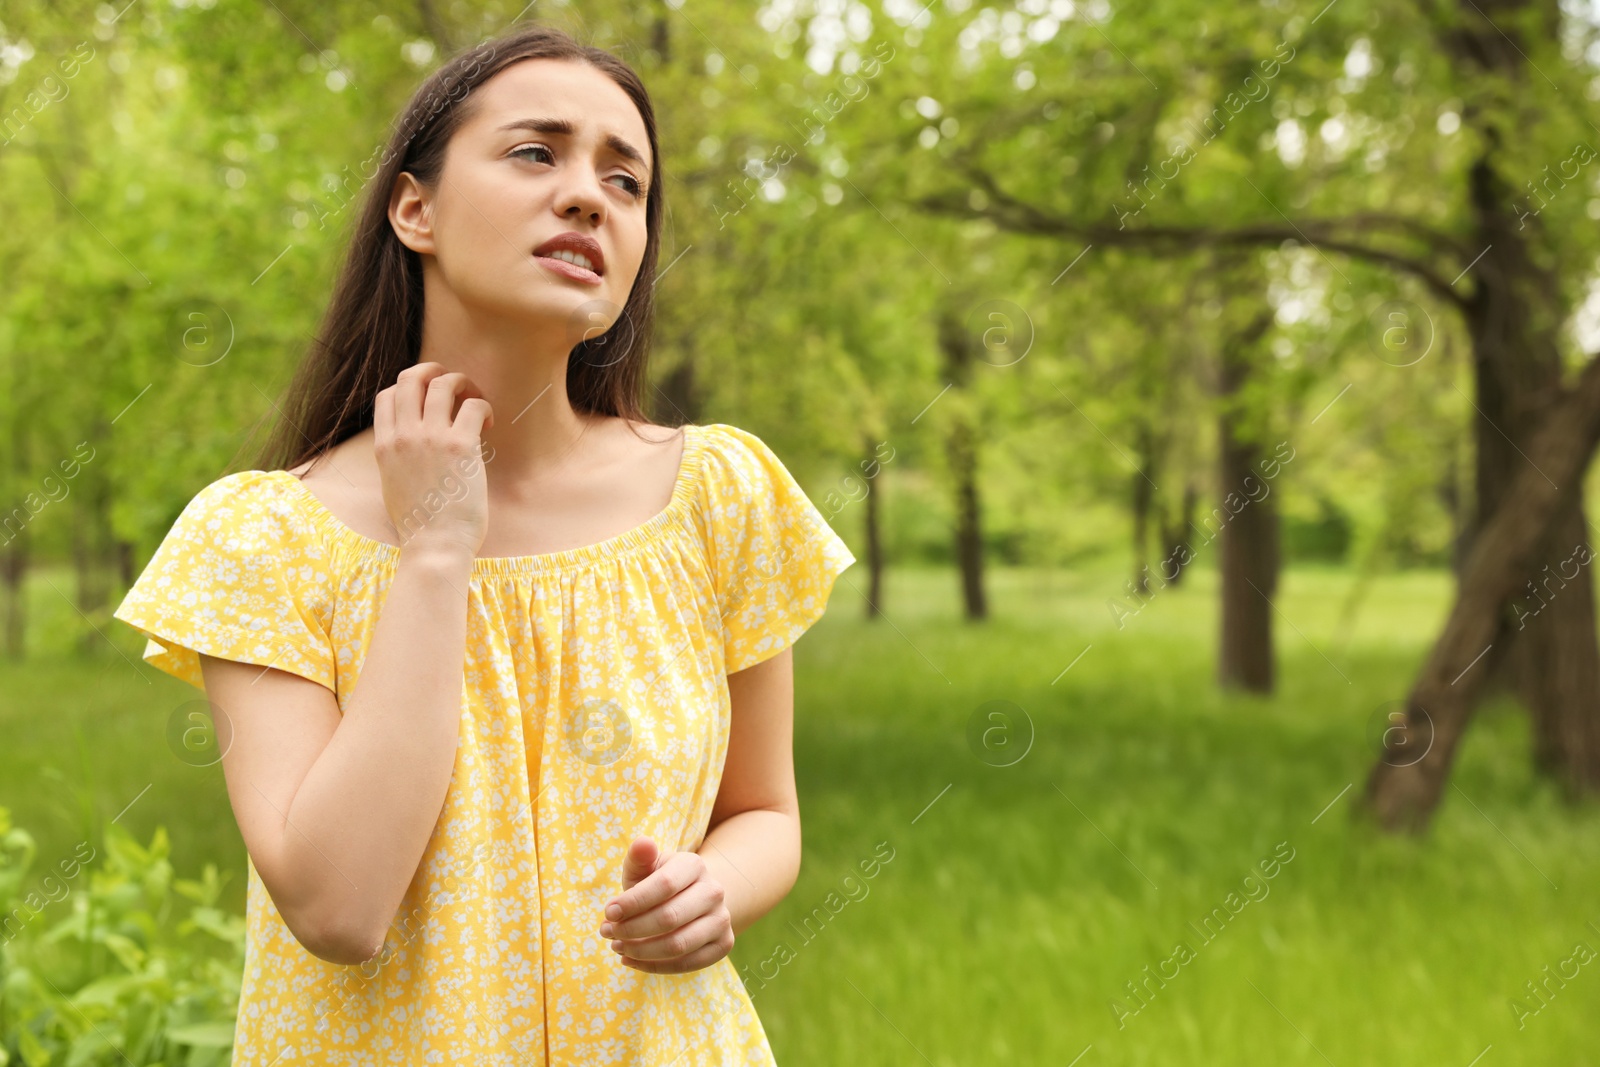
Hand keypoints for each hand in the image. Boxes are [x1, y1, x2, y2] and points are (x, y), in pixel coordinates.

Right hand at [373, 361, 494, 557]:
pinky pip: (474, 406)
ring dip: (463, 383)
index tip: (429, 400)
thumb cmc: (421, 525)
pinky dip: (484, 407)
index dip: (410, 388)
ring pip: (442, 383)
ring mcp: (430, 438)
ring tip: (475, 399)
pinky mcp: (460, 446)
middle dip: (434, 371)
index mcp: (385, 446)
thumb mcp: (393, 486)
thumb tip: (415, 447)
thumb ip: (398, 460)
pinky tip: (489, 425)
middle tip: (454, 385)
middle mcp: (404, 436)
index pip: (387, 395)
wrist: (435, 546)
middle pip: (411, 377)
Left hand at [600, 836, 733, 973]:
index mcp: (694, 866)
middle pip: (669, 918)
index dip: (633, 902)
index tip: (608, 912)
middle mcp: (714, 891)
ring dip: (640, 951)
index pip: (664, 885)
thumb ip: (639, 857)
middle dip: (631, 929)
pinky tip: (632, 960)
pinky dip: (654, 966)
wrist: (696, 898)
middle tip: (607, 932)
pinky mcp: (723, 945)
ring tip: (617, 947)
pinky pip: (687, 964)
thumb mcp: (647, 867)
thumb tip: (642, 843)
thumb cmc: (660, 882)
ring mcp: (722, 920)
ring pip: (678, 945)